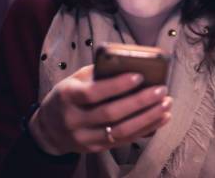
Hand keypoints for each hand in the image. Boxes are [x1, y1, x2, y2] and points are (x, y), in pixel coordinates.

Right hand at [28, 64, 171, 154]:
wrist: (48, 129)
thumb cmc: (69, 95)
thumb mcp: (76, 79)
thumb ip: (99, 73)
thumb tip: (132, 65)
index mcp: (67, 96)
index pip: (93, 93)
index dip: (117, 85)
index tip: (140, 76)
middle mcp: (74, 120)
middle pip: (110, 113)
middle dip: (140, 102)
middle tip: (161, 90)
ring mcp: (84, 138)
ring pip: (120, 131)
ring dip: (147, 118)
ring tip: (166, 105)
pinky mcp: (94, 149)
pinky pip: (123, 141)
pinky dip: (145, 129)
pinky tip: (161, 118)